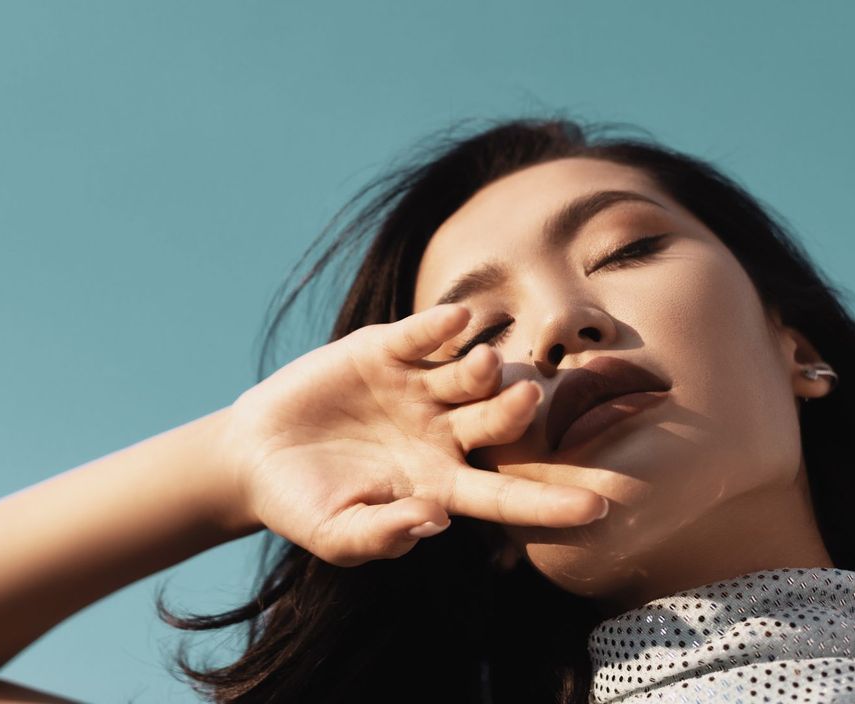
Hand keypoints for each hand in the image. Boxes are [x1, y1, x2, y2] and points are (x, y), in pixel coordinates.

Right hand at [221, 304, 608, 566]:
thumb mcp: (336, 534)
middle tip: (528, 400)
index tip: (599, 504)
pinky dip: (438, 326)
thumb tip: (435, 521)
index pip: (506, 495)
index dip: (550, 502)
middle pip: (495, 422)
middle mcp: (441, 432)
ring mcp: (417, 388)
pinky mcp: (384, 351)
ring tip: (485, 365)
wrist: (255, 455)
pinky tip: (457, 319)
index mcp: (440, 482)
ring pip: (467, 374)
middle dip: (514, 413)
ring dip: (482, 368)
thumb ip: (382, 535)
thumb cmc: (303, 505)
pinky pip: (421, 335)